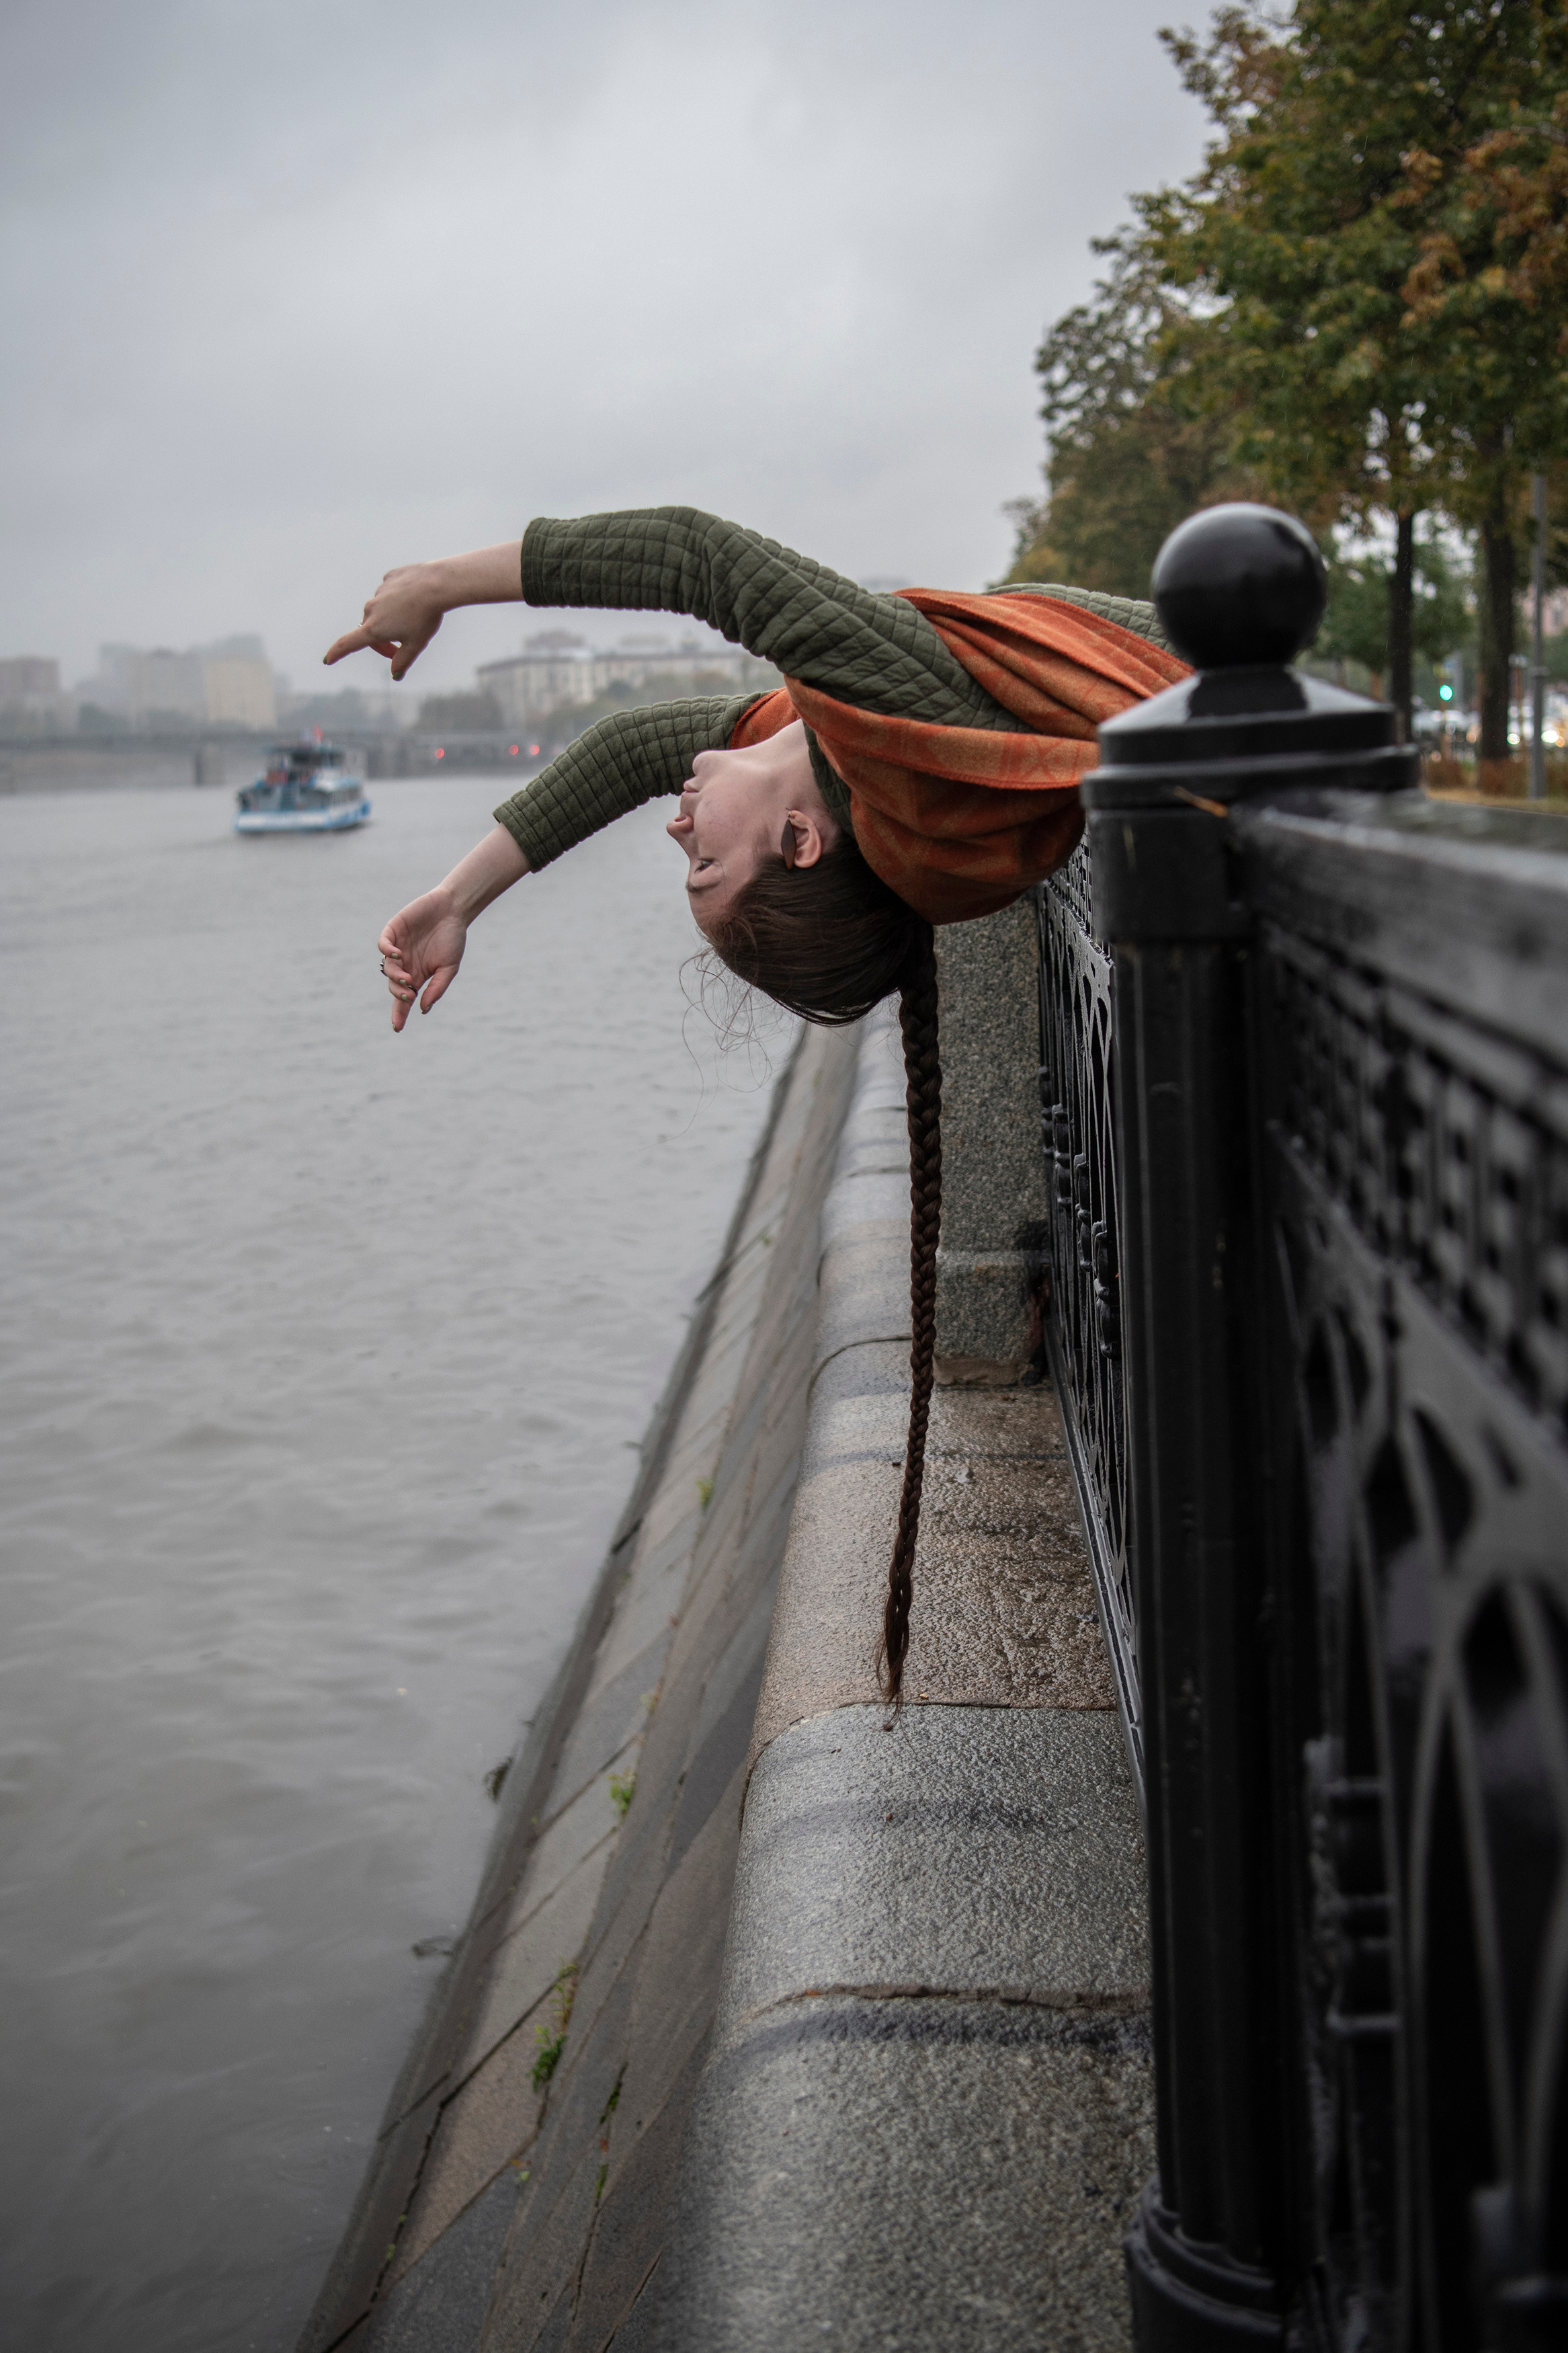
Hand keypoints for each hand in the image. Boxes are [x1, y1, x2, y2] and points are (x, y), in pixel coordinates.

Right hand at [327, 563, 445, 680]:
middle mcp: (371, 609)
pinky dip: (398, 599)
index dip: (337, 653)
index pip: (349, 643)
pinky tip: (414, 599)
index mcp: (374, 628)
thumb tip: (395, 674)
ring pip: (381, 610)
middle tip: (401, 648)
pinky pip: (390, 593)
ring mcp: (379, 592)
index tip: (328, 659)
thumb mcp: (416, 645)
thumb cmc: (426, 617)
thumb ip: (402, 661)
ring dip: (391, 619)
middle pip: (370, 630)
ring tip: (414, 618)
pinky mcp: (389, 578)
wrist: (437, 584)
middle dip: (382, 642)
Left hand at [379, 888, 467, 1030]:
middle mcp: (405, 964)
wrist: (453, 909)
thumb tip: (422, 1008)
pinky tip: (397, 954)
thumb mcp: (449, 968)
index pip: (405, 999)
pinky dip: (387, 951)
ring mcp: (398, 947)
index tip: (397, 1028)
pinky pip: (383, 945)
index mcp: (418, 975)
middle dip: (399, 994)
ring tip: (407, 978)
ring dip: (394, 976)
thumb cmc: (453, 939)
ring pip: (387, 967)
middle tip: (409, 995)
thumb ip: (437, 988)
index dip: (400, 1013)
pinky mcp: (393, 930)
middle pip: (394, 986)